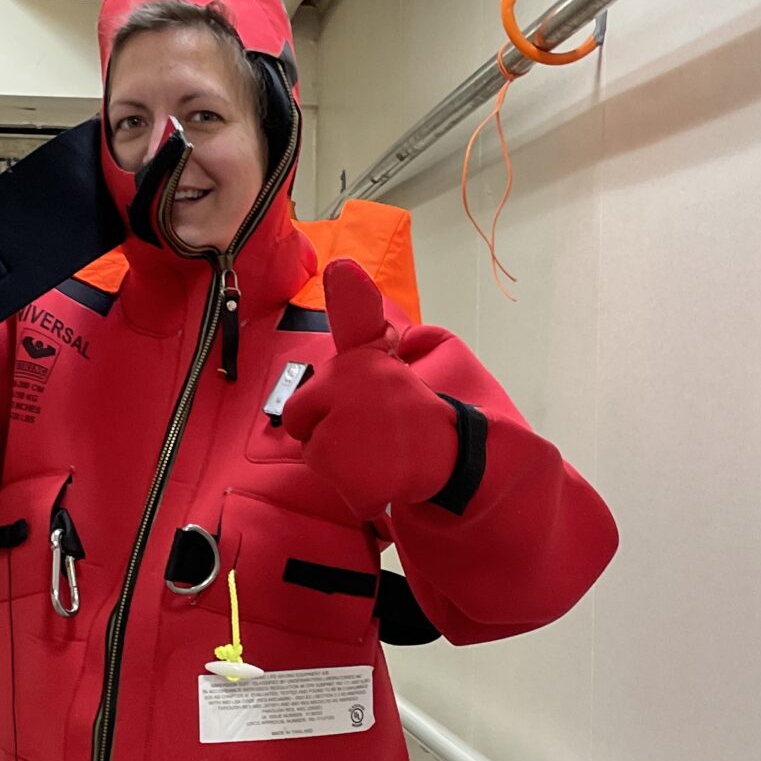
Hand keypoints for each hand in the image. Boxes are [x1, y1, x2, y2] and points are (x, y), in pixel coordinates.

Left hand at [279, 259, 457, 516]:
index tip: (359, 401)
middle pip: (302, 425)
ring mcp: (347, 440)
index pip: (302, 402)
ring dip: (346, 463)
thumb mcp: (385, 356)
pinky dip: (365, 494)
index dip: (324, 407)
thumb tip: (340, 266)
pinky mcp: (357, 481)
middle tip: (370, 432)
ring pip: (320, 459)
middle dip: (327, 432)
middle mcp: (344, 395)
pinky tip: (390, 477)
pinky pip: (344, 492)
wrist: (458, 454)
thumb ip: (358, 318)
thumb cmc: (415, 406)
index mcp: (354, 364)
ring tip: (383, 452)